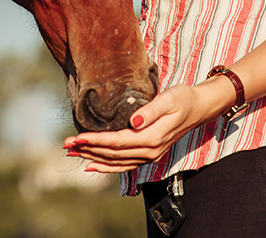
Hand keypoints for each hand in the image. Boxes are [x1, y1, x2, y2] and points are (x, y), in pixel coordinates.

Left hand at [63, 81, 226, 172]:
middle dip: (88, 149)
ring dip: (93, 158)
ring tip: (73, 153)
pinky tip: (92, 165)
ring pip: (116, 162)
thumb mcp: (168, 99)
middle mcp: (149, 151)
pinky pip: (124, 165)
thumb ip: (150, 111)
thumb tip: (133, 122)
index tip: (77, 137)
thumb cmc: (182, 99)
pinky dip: (107, 167)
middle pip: (113, 154)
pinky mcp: (148, 154)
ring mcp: (149, 155)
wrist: (199, 108)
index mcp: (151, 138)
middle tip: (66, 144)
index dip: (96, 140)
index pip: (117, 142)